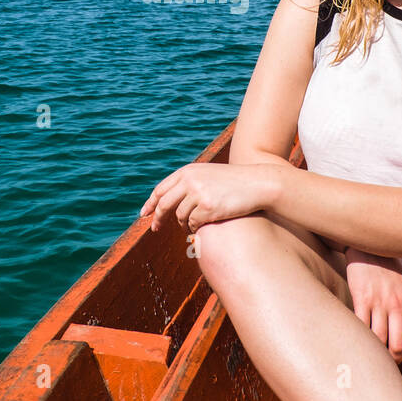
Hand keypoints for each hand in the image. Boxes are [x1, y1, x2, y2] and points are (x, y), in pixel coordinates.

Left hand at [139, 162, 278, 233]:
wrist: (257, 183)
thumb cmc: (234, 182)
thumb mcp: (208, 175)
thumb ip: (189, 183)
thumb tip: (170, 200)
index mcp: (188, 171)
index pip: (161, 189)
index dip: (150, 203)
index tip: (144, 214)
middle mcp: (189, 180)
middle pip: (164, 204)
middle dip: (157, 218)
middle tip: (155, 229)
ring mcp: (198, 194)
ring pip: (180, 217)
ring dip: (184, 224)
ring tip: (195, 224)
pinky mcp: (207, 208)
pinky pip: (193, 224)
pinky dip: (196, 228)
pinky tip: (206, 224)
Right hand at [344, 248, 401, 378]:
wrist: (370, 246)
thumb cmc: (387, 268)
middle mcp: (397, 305)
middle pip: (397, 345)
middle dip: (393, 361)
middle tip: (388, 366)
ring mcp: (379, 302)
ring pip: (379, 339)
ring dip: (376, 352)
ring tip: (373, 356)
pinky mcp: (361, 298)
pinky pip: (362, 325)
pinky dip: (361, 338)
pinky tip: (359, 342)